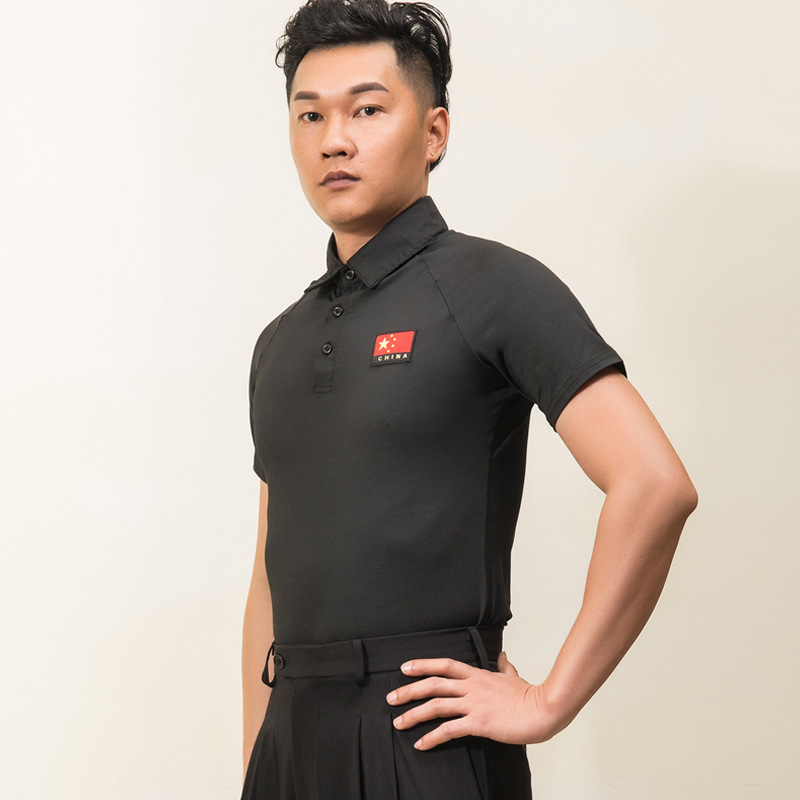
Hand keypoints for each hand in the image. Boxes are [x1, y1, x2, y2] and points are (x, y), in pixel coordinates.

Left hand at [385, 652, 560, 749]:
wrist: (542, 710)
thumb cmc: (529, 695)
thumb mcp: (513, 675)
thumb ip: (504, 666)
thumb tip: (502, 656)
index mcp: (477, 675)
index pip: (444, 665)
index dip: (423, 665)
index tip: (405, 668)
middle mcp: (471, 687)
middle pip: (433, 684)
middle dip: (409, 690)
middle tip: (391, 698)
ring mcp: (474, 704)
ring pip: (436, 706)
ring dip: (414, 714)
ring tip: (399, 722)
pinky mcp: (479, 723)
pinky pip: (449, 730)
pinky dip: (432, 737)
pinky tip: (421, 744)